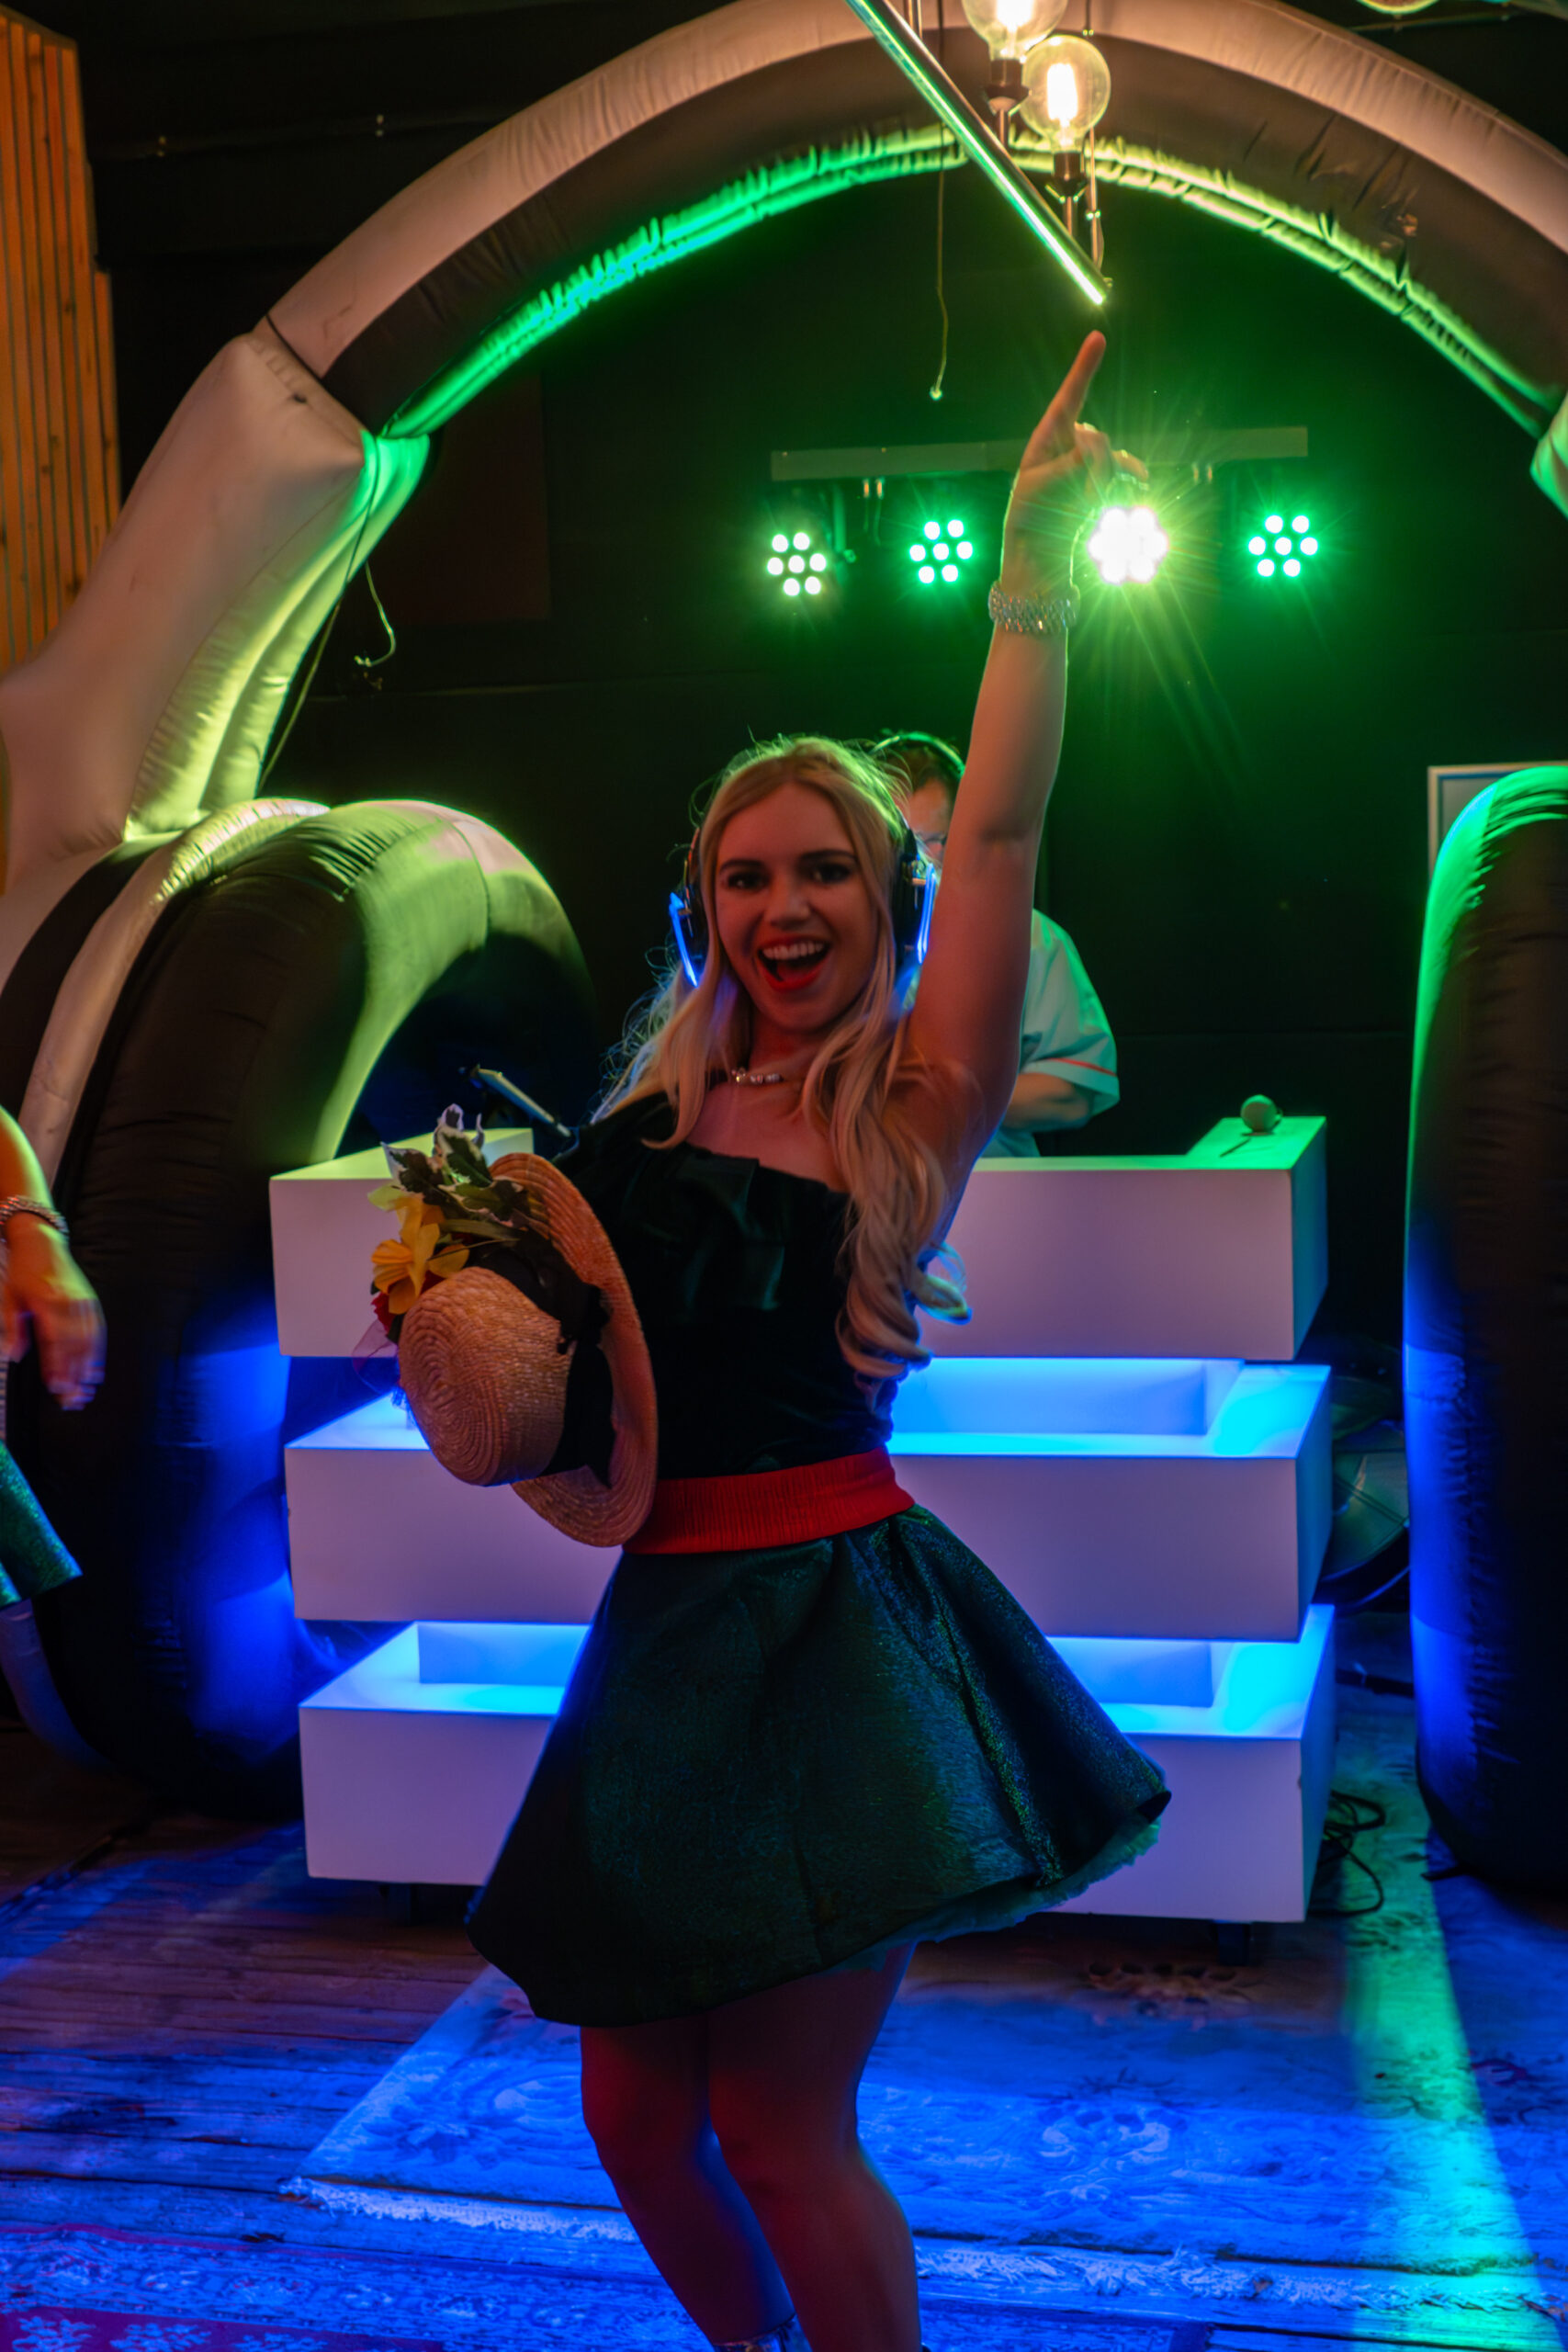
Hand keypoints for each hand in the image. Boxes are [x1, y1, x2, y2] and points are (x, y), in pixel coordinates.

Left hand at [2, 1221, 105, 1409]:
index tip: (56, 1388)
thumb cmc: (22, 1272)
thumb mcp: (9, 1298)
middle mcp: (68, 1303)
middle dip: (74, 1375)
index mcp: (46, 1302)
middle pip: (75, 1346)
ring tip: (85, 1392)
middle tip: (73, 1400)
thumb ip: (12, 1327)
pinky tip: (95, 1371)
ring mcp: (83, 1302)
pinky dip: (98, 1352)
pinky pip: (98, 1330)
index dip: (56, 1366)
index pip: (54, 1341)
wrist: (41, 1243)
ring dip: (87, 1369)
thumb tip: (13, 1355)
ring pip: (89, 1341)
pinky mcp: (90, 1301)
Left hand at [1000, 332, 1146, 593]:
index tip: (1098, 337)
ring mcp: (1089, 464)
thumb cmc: (1029, 520)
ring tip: (1085, 509)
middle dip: (1093, 467)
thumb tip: (1098, 445)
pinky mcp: (1104, 483)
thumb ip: (1069, 463)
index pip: (1068, 398)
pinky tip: (1138, 483)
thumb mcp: (1039, 489)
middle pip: (1096, 438)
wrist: (1041, 558)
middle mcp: (1070, 445)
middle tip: (1081, 497)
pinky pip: (1123, 472)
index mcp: (1046, 440)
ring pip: (1111, 460)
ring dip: (1101, 485)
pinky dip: (1126, 480)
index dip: (1083, 368)